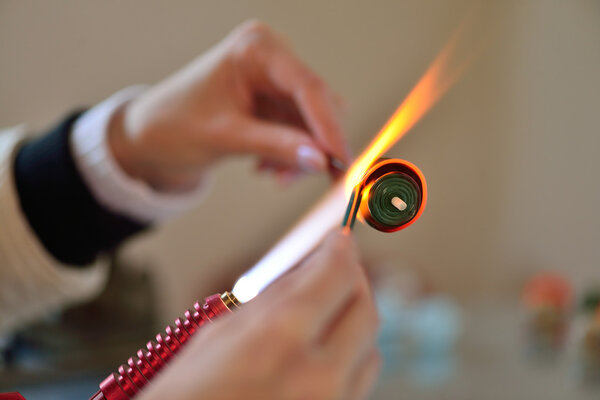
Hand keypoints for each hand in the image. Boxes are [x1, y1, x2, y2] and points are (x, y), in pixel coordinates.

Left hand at [109, 20, 349, 191]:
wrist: (151, 137)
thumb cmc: (175, 125)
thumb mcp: (227, 137)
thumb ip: (277, 146)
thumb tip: (322, 160)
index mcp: (256, 49)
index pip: (307, 86)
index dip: (328, 126)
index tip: (342, 160)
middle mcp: (272, 58)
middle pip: (316, 104)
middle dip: (314, 145)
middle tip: (313, 179)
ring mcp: (274, 80)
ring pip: (312, 122)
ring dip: (301, 154)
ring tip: (274, 175)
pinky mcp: (273, 101)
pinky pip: (299, 131)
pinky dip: (290, 154)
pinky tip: (266, 166)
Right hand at [137, 230, 380, 399]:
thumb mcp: (217, 336)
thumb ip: (271, 301)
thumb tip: (309, 270)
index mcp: (279, 340)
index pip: (337, 275)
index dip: (341, 250)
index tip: (339, 239)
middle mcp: (317, 377)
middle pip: (366, 310)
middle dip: (354, 281)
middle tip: (339, 269)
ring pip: (369, 352)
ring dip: (353, 323)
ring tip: (326, 314)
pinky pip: (356, 386)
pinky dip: (346, 361)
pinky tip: (320, 355)